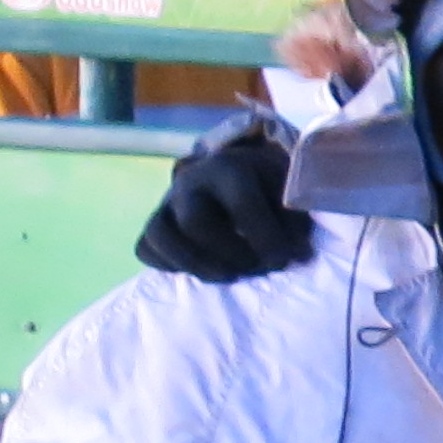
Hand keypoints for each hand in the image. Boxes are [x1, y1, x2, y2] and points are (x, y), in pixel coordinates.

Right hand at [135, 123, 312, 282]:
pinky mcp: (153, 224)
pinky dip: (170, 266)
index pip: (242, 205)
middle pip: (195, 222)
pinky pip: (146, 249)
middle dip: (229, 253)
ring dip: (196, 264)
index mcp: (229, 167)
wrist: (239, 172)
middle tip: (254, 267)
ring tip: (229, 276)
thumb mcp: (289, 191)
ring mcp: (167, 202)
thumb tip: (296, 253)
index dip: (266, 239)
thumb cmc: (270, 187)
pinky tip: (202, 270)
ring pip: (160, 235)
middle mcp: (191, 181)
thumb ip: (294, 219)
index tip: (284, 259)